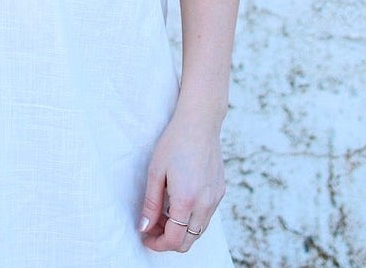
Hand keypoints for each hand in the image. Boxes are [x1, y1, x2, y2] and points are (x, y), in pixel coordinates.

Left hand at [139, 111, 225, 252]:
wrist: (200, 122)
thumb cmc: (175, 142)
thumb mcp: (156, 172)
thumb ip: (150, 204)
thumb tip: (144, 228)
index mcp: (186, 200)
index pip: (174, 240)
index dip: (157, 244)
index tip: (146, 237)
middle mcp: (205, 204)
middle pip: (188, 242)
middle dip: (168, 240)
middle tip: (153, 226)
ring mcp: (215, 198)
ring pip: (198, 231)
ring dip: (181, 230)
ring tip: (164, 212)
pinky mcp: (220, 191)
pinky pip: (206, 216)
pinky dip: (192, 218)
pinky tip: (179, 200)